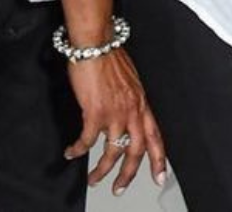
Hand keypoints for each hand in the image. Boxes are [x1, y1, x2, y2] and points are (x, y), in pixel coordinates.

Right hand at [64, 48, 166, 193]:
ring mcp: (114, 112)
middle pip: (136, 151)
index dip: (159, 159)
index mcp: (141, 102)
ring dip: (102, 170)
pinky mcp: (95, 112)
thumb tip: (126, 115)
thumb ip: (130, 101)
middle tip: (120, 188)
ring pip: (112, 152)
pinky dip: (78, 150)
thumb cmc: (110, 56)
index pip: (155, 136)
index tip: (159, 177)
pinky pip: (87, 141)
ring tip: (94, 179)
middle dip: (128, 174)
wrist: (96, 43)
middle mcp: (131, 110)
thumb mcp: (129, 80)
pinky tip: (72, 152)